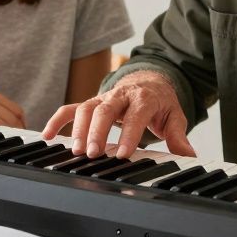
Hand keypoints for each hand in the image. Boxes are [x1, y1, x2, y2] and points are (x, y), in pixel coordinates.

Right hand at [42, 71, 195, 158]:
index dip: (129, 133)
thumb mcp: (173, 116)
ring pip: (87, 108)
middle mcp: (121, 95)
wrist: (148, 81)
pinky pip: (70, 109)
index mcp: (144, 98)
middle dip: (98, 131)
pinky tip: (47, 136)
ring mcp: (103, 98)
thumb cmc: (159, 102)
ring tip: (77, 151)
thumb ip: (178, 136)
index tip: (124, 153)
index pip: (136, 114)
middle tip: (94, 153)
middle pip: (106, 109)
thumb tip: (188, 155)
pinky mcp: (91, 103)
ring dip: (79, 129)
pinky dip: (57, 120)